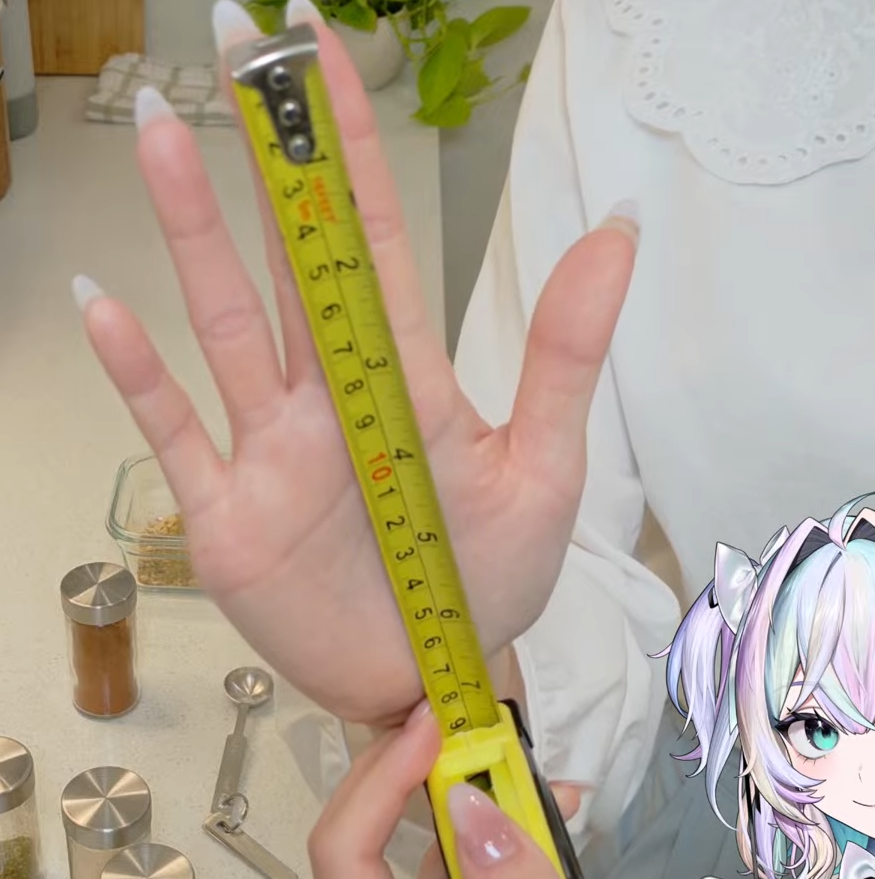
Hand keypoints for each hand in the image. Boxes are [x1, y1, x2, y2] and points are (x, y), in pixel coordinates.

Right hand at [75, 0, 637, 724]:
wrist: (439, 670)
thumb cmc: (492, 575)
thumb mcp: (546, 466)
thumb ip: (568, 355)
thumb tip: (618, 233)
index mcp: (405, 380)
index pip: (374, 244)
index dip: (353, 152)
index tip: (326, 57)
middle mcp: (330, 400)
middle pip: (291, 265)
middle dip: (267, 164)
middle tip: (235, 53)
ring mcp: (273, 450)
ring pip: (225, 324)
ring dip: (194, 236)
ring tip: (162, 138)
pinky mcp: (230, 514)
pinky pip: (177, 430)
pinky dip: (140, 374)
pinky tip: (107, 307)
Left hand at [310, 703, 637, 878]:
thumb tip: (472, 808)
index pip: (345, 864)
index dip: (379, 784)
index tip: (430, 732)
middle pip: (365, 849)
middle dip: (417, 778)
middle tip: (470, 732)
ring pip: (418, 856)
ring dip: (469, 804)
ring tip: (531, 779)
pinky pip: (460, 875)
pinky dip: (498, 837)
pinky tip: (545, 820)